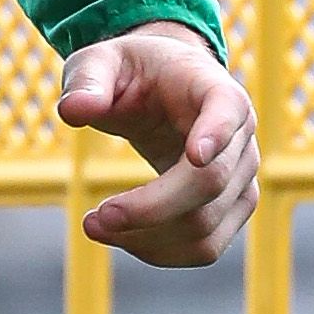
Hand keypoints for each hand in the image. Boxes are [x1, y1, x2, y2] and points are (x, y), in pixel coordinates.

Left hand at [56, 22, 257, 264]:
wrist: (164, 89)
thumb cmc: (134, 72)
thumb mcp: (102, 61)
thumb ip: (87, 80)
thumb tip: (72, 110)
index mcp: (216, 91)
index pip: (228, 111)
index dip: (216, 134)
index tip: (194, 156)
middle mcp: (241, 139)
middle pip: (209, 184)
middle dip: (149, 209)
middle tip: (92, 220)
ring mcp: (241, 180)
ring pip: (206, 228)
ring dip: (147, 240)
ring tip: (94, 227)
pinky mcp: (230, 211)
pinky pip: (205, 247)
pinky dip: (160, 253)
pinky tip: (120, 237)